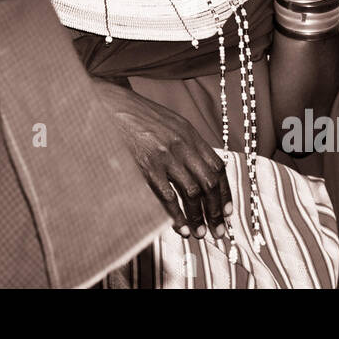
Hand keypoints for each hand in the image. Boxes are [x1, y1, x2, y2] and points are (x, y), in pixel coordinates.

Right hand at [92, 79, 230, 238]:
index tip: (227, 212)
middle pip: (208, 183)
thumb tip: (201, 172)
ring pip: (192, 193)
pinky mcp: (147, 167)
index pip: (217, 168)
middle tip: (218, 230)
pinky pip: (167, 196)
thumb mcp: (170, 124)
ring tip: (199, 232)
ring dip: (198, 216)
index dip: (225, 193)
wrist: (112, 106)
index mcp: (190, 134)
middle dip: (216, 211)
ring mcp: (165, 156)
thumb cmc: (138, 116)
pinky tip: (180, 227)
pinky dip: (177, 215)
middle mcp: (182, 145)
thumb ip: (187, 145)